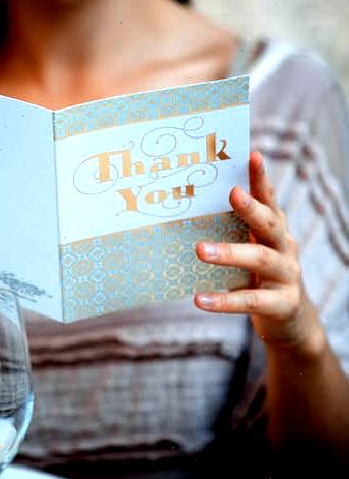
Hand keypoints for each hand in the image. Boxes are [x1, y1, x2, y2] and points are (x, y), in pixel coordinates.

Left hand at [194, 151, 322, 353]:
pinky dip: (225, 300)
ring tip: (200, 249)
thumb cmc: (258, 277)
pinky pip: (252, 301)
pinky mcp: (283, 305)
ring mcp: (287, 276)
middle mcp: (285, 248)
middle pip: (270, 224)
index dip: (261, 179)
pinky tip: (200, 299)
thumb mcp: (250, 250)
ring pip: (260, 260)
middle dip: (251, 208)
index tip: (252, 155)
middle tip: (232, 193)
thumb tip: (187, 210)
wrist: (290, 322)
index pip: (269, 200)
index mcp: (275, 230)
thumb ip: (231, 231)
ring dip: (229, 253)